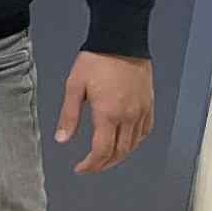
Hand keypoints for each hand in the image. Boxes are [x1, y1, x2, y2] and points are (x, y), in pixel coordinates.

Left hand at [56, 51, 154, 172]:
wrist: (121, 41)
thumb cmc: (95, 61)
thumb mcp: (74, 87)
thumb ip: (68, 116)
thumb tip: (62, 140)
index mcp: (108, 114)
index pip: (102, 151)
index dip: (91, 165)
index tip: (80, 168)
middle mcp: (128, 117)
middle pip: (119, 152)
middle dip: (103, 164)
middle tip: (90, 166)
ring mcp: (142, 111)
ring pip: (133, 145)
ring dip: (119, 156)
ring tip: (104, 158)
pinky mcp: (149, 105)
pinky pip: (145, 131)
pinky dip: (134, 142)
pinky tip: (125, 143)